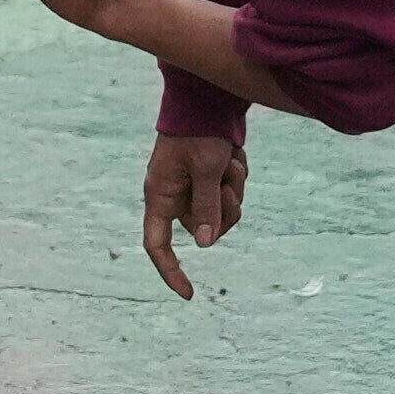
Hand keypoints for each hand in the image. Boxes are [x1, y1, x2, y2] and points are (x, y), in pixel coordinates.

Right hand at [140, 126, 248, 297]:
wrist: (209, 100)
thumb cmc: (200, 131)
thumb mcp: (206, 169)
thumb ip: (206, 206)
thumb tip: (206, 244)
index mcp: (161, 196)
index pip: (157, 245)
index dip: (171, 271)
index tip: (190, 293)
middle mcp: (175, 197)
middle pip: (204, 230)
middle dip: (223, 208)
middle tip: (226, 181)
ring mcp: (193, 189)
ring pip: (222, 214)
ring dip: (234, 190)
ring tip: (230, 162)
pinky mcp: (210, 181)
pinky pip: (230, 197)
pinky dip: (237, 179)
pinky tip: (233, 157)